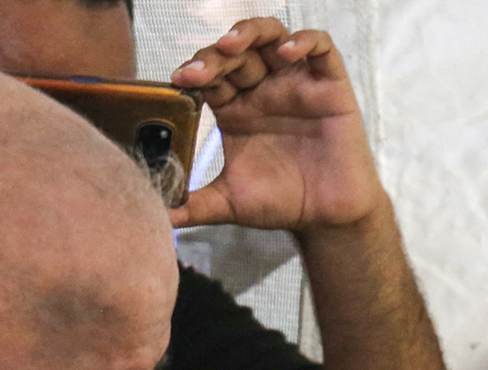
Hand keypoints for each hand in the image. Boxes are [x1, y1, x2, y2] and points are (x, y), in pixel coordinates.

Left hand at [168, 19, 384, 231]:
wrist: (327, 218)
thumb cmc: (281, 203)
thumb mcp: (229, 203)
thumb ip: (193, 205)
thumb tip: (158, 217)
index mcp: (235, 110)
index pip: (211, 77)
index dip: (194, 72)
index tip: (179, 80)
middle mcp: (262, 90)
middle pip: (235, 53)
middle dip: (214, 56)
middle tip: (199, 70)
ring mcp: (295, 83)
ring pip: (271, 37)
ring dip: (249, 33)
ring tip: (230, 44)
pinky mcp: (329, 85)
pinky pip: (320, 48)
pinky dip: (303, 41)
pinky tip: (285, 52)